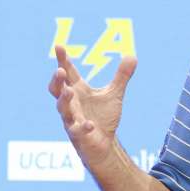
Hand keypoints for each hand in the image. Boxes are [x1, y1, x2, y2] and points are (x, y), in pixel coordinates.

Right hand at [47, 44, 136, 168]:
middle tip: (59, 70)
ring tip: (69, 91)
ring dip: (64, 99)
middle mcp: (71, 103)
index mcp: (78, 91)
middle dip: (57, 80)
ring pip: (62, 108)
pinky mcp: (78, 135)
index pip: (68, 73)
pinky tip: (90, 124)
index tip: (59, 46)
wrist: (103, 144)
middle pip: (57, 89)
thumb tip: (132, 56)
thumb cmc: (103, 118)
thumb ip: (121, 76)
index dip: (63, 60)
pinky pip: (77, 130)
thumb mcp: (114, 94)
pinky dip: (83, 126)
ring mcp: (72, 119)